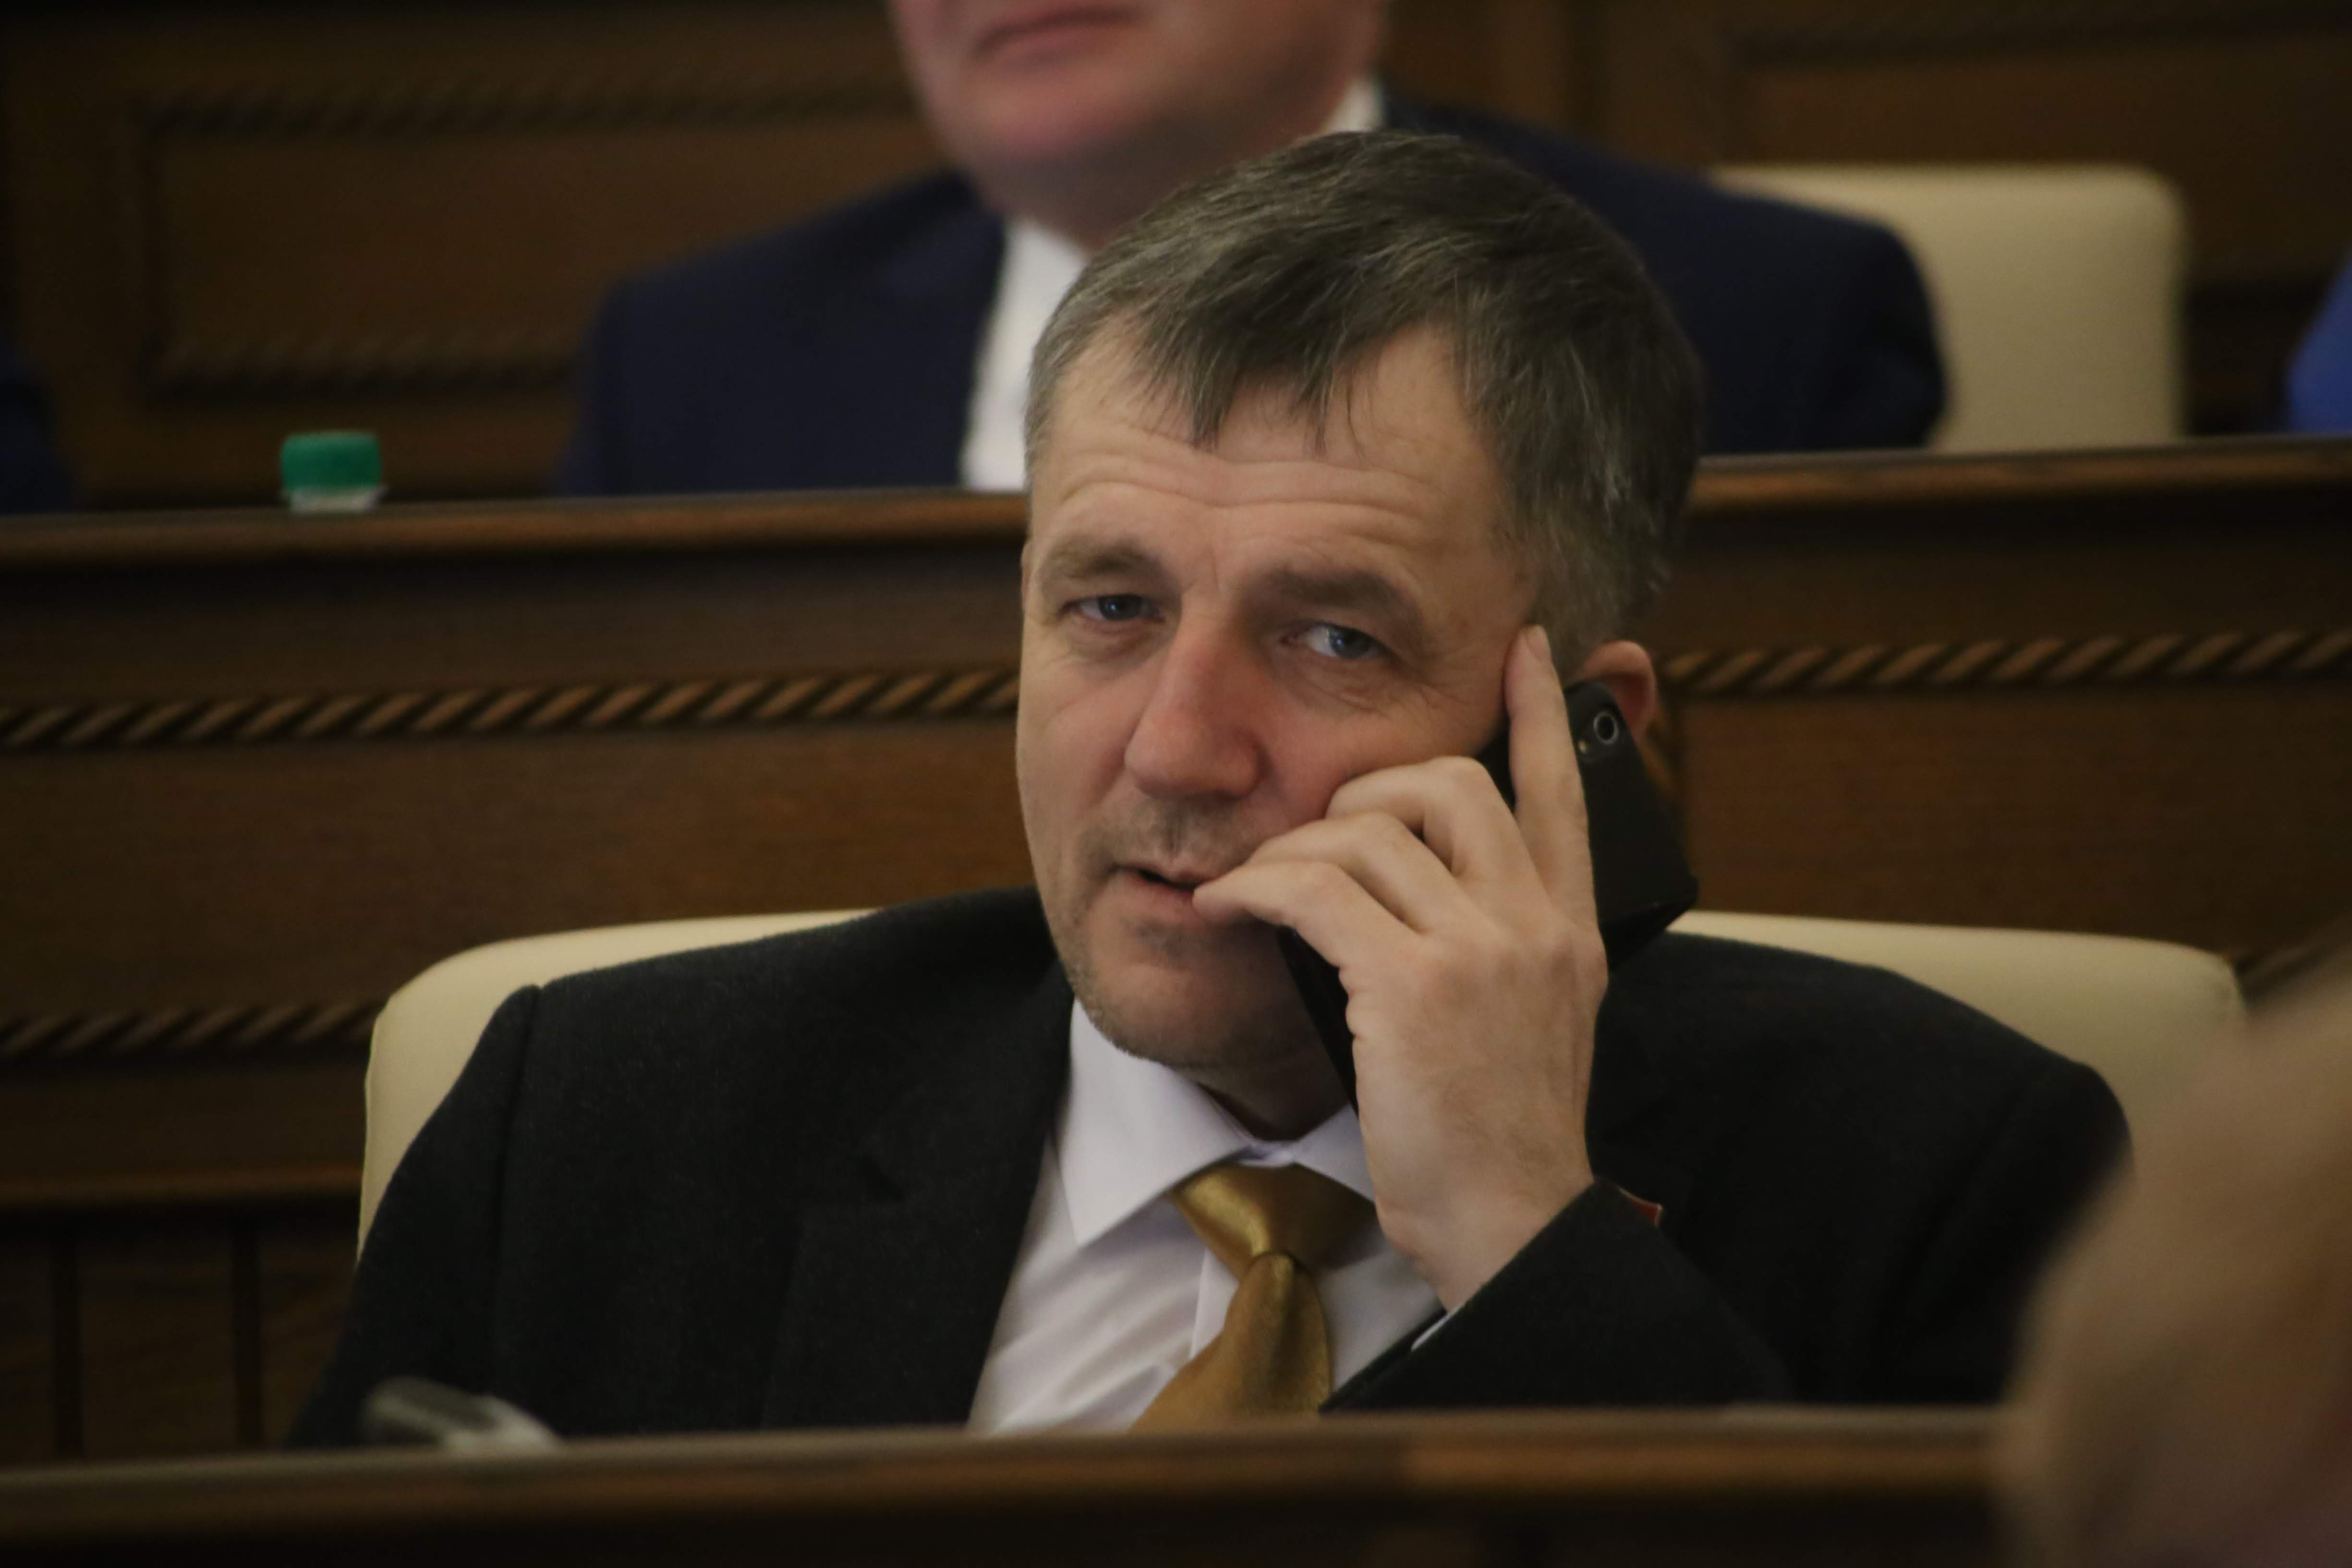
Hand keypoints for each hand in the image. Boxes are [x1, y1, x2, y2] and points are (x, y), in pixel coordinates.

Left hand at [1192, 625, 1606, 1308]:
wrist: (1513, 1221)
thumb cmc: (1501, 1136)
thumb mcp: (1532, 1021)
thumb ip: (1502, 946)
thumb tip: (1429, 891)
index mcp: (1571, 930)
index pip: (1565, 790)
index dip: (1543, 709)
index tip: (1530, 644)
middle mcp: (1536, 925)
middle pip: (1451, 784)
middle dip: (1368, 789)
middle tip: (1319, 835)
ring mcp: (1481, 952)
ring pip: (1370, 834)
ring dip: (1291, 850)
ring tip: (1251, 887)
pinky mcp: (1415, 988)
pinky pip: (1316, 894)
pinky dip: (1258, 889)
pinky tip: (1225, 908)